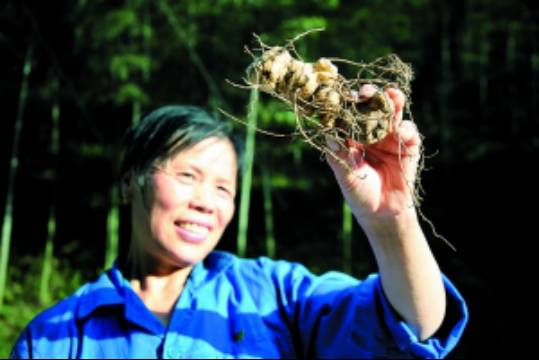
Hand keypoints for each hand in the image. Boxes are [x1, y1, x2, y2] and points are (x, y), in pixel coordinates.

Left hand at [326, 85, 420, 222]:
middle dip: (371, 97)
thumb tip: (327, 136)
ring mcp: (391, 138)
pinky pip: (409, 132)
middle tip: (367, 92)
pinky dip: (406, 129)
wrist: (382, 214)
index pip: (350, 115)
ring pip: (393, 114)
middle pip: (372, 108)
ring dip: (392, 103)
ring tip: (391, 96)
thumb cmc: (359, 194)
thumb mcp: (346, 176)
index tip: (343, 98)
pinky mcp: (408, 147)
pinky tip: (401, 131)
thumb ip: (338, 156)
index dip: (347, 105)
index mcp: (353, 137)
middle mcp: (372, 133)